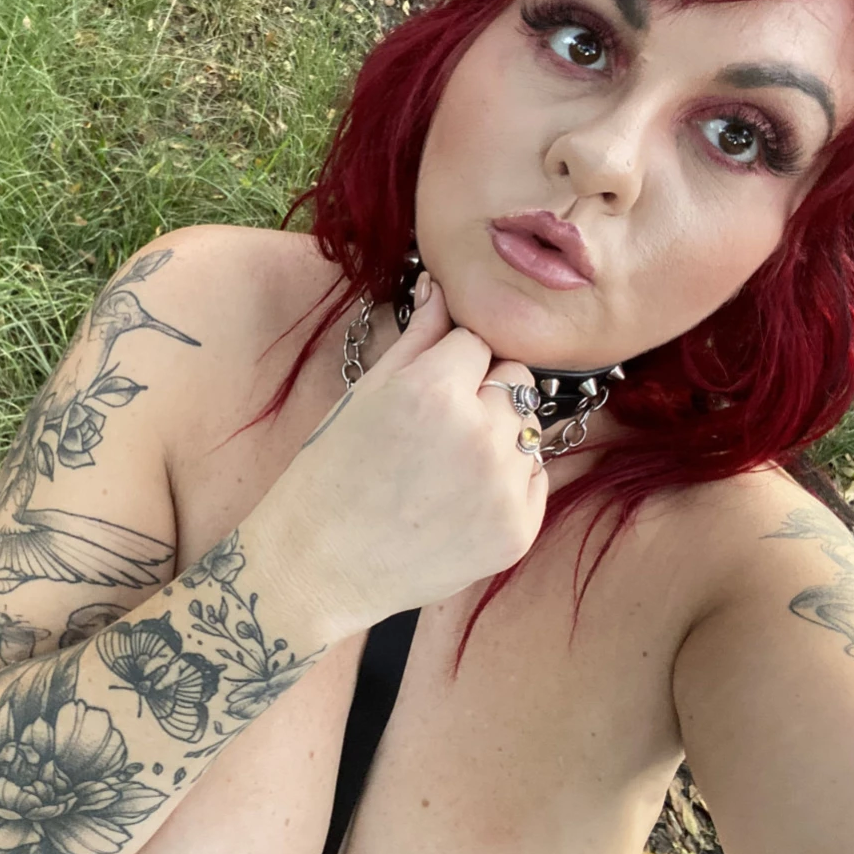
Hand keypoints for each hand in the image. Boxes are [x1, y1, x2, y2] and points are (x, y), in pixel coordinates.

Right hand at [250, 272, 548, 639]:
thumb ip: (416, 338)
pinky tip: (458, 500)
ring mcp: (504, 487)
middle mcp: (479, 435)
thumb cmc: (330, 474)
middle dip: (482, 393)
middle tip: (435, 431)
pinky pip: (535, 478)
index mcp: (434, 390)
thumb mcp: (365, 395)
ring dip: (498, 438)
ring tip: (445, 469)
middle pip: (514, 379)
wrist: (319, 566)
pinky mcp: (518, 530)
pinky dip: (507, 483)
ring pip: (527, 429)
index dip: (449, 362)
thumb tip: (442, 287)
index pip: (476, 341)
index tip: (422, 391)